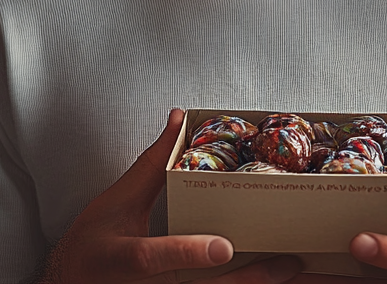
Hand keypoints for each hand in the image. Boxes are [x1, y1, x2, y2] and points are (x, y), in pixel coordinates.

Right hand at [39, 108, 302, 283]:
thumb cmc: (90, 246)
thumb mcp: (116, 202)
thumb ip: (152, 164)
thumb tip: (177, 119)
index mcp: (127, 258)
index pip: (156, 257)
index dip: (189, 253)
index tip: (223, 247)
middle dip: (250, 279)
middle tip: (292, 262)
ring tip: (296, 273)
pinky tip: (266, 279)